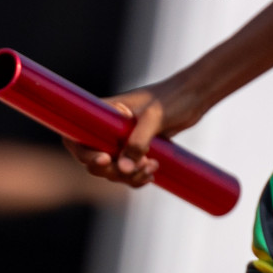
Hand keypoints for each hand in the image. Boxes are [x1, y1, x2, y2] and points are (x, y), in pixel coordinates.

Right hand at [62, 76, 202, 187]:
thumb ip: (137, 142)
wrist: (195, 96)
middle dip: (114, 170)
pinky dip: (137, 176)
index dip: (84, 153)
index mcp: (104, 112)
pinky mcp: (137, 148)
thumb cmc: (172, 98)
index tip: (106, 160)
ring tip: (152, 166)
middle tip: (140, 165)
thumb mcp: (154, 118)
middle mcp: (109, 127)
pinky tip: (151, 174)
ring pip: (114, 169)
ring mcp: (122, 139)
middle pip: (95, 160)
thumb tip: (123, 169)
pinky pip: (128, 170)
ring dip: (130, 175)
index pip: (78, 136)